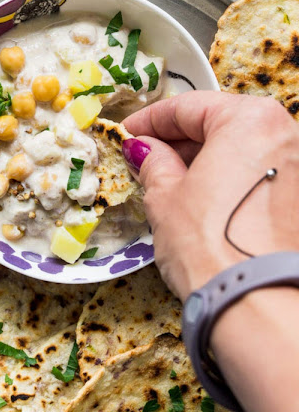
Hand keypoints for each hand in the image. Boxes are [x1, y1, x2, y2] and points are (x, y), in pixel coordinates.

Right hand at [122, 91, 298, 301]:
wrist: (256, 304)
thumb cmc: (208, 243)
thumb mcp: (165, 196)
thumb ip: (153, 162)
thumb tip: (144, 149)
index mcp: (251, 119)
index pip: (190, 107)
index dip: (151, 120)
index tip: (129, 132)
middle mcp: (286, 135)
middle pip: (220, 124)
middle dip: (178, 140)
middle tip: (145, 156)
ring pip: (240, 149)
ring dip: (203, 159)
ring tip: (167, 179)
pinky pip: (257, 174)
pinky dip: (228, 177)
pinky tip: (200, 197)